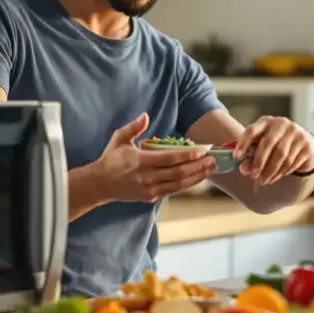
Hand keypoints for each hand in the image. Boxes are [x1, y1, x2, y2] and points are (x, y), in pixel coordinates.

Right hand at [90, 113, 216, 201]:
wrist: (100, 184)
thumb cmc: (110, 159)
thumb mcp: (119, 139)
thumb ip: (133, 127)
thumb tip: (145, 115)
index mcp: (141, 161)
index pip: (170, 159)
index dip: (188, 155)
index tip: (202, 150)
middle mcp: (148, 177)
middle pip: (179, 172)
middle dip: (198, 166)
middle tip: (213, 159)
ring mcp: (150, 189)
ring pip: (179, 184)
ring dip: (197, 177)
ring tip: (211, 169)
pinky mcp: (151, 197)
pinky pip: (174, 190)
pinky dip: (187, 184)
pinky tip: (197, 178)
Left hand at [234, 116, 313, 185]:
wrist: (302, 142)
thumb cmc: (275, 143)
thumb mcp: (261, 144)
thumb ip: (250, 154)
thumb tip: (243, 169)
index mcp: (266, 121)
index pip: (252, 130)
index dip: (243, 143)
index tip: (236, 157)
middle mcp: (282, 124)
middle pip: (268, 144)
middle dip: (259, 162)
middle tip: (252, 176)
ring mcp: (296, 133)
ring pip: (282, 156)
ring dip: (270, 171)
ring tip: (263, 181)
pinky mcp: (306, 146)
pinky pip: (292, 162)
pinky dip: (282, 172)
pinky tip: (275, 177)